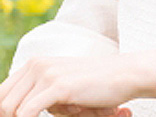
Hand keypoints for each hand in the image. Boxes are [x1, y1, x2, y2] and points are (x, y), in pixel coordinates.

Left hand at [0, 51, 155, 116]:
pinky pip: (27, 113)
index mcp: (35, 64)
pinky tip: (59, 115)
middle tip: (50, 116)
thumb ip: (38, 98)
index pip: (3, 93)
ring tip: (62, 113)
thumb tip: (17, 113)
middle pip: (4, 103)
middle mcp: (37, 64)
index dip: (6, 112)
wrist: (123, 75)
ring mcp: (46, 73)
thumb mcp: (60, 91)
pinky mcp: (57, 85)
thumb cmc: (93, 88)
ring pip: (12, 109)